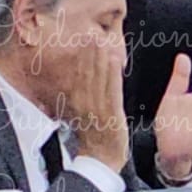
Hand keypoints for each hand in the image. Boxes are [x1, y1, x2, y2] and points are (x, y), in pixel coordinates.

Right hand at [60, 45, 128, 171]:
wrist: (101, 157)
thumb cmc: (92, 135)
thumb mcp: (80, 113)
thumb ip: (80, 95)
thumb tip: (79, 79)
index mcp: (76, 100)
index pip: (78, 73)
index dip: (81, 56)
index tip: (82, 39)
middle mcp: (85, 100)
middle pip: (87, 71)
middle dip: (89, 52)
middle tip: (91, 33)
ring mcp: (97, 105)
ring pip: (98, 76)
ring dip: (100, 57)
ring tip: (102, 40)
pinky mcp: (111, 111)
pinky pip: (112, 88)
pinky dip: (112, 73)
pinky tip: (115, 60)